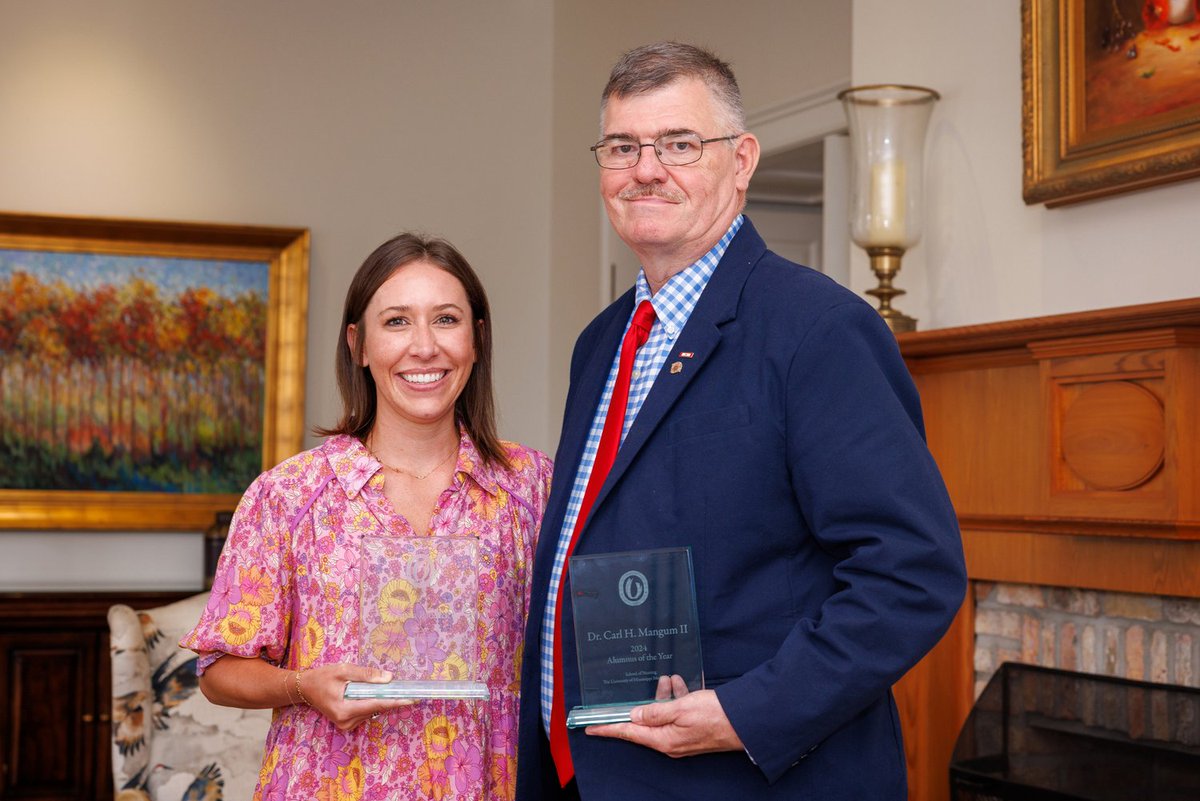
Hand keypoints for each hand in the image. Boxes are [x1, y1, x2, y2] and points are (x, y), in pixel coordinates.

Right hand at [296, 663, 409, 730]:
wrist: (305, 688)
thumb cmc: (322, 677)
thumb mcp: (343, 670)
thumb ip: (366, 674)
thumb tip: (388, 678)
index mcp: (345, 709)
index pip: (376, 705)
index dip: (395, 701)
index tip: (411, 699)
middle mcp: (346, 721)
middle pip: (376, 709)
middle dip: (390, 698)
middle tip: (406, 688)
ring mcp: (346, 725)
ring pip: (372, 711)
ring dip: (381, 699)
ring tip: (390, 688)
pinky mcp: (347, 724)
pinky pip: (366, 712)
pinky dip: (373, 702)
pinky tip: (375, 693)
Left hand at [587, 676, 743, 757]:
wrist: (747, 721)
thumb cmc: (716, 715)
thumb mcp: (681, 708)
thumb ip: (655, 712)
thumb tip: (634, 716)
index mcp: (664, 740)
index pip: (629, 733)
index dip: (609, 728)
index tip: (591, 727)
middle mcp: (671, 742)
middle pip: (647, 721)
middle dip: (648, 701)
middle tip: (656, 683)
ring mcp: (683, 737)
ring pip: (664, 714)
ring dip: (665, 695)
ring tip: (671, 679)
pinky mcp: (694, 729)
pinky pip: (678, 713)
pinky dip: (678, 698)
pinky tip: (682, 683)